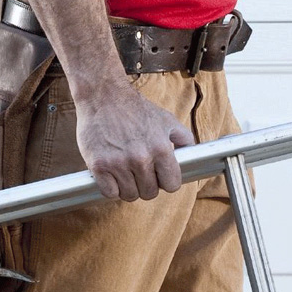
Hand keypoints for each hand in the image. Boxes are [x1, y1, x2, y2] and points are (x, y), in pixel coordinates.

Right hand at [75, 81, 194, 201]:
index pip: (171, 185)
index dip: (166, 182)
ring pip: (130, 195)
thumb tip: (192, 156)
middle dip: (146, 185)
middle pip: (150, 193)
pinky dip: (110, 188)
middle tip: (139, 173)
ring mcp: (118, 163)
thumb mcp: (166, 119)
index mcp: (160, 148)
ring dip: (128, 187)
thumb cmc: (134, 108)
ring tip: (125, 173)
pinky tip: (111, 175)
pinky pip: (109, 193)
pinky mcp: (99, 165)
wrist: (102, 96)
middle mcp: (140, 158)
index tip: (159, 177)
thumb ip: (183, 139)